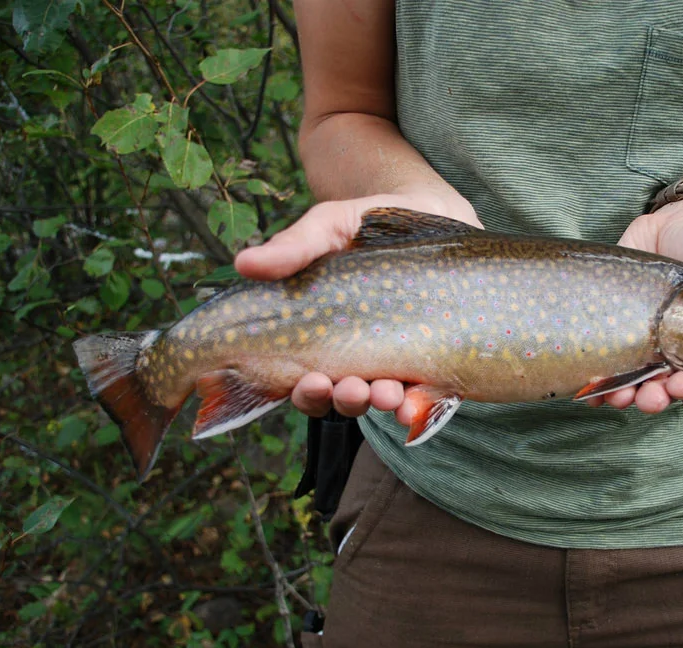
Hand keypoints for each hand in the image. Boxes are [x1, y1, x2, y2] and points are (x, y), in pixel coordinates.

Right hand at [235, 191, 480, 419]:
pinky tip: (417, 403)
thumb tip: (244, 262)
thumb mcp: (331, 226)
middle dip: (344, 400)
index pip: (306, 379)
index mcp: (324, 334)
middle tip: (350, 389)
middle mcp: (360, 355)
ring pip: (384, 399)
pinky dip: (422, 404)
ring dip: (382, 403)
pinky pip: (430, 392)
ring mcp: (400, 358)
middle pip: (343, 397)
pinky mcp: (438, 356)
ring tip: (386, 393)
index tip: (308, 381)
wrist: (433, 208)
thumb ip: (295, 246)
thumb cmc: (373, 222)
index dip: (304, 391)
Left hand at [584, 200, 682, 411]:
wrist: (668, 231)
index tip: (681, 385)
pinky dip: (596, 384)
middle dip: (656, 398)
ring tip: (616, 396)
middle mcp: (678, 355)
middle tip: (647, 399)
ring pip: (635, 385)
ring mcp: (646, 350)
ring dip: (625, 396)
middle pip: (668, 389)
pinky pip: (607, 369)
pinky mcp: (618, 339)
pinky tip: (586, 389)